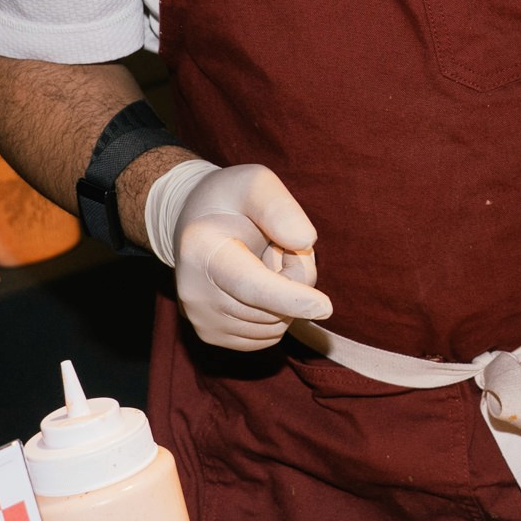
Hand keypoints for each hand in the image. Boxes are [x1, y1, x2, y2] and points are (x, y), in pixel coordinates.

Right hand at [168, 163, 330, 349]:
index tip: (326, 307)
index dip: (291, 297)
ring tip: (262, 262)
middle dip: (294, 279)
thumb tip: (304, 243)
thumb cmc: (231, 200)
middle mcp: (194, 293)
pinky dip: (275, 313)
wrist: (196, 223)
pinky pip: (268, 336)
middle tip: (277, 245)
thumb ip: (279, 208)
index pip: (252, 285)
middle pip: (273, 308)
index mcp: (201, 251)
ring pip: (275, 325)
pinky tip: (257, 284)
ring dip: (286, 297)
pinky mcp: (213, 336)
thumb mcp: (255, 184)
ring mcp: (201, 320)